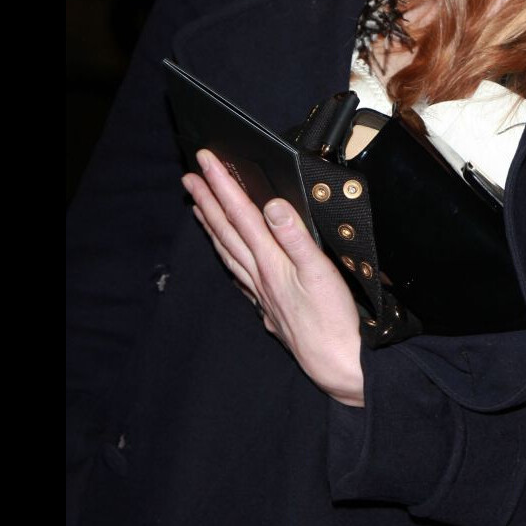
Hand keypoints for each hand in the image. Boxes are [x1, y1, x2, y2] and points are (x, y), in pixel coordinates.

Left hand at [183, 151, 365, 406]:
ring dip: (211, 227)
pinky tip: (226, 257)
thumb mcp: (320, 272)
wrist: (336, 364)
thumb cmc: (333, 320)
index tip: (205, 161)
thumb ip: (294, 236)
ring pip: (228, 253)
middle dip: (208, 200)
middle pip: (226, 231)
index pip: (241, 214)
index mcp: (270, 261)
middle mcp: (259, 275)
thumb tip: (271, 205)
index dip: (222, 185)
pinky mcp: (268, 307)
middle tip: (189, 177)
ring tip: (198, 209)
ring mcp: (261, 293)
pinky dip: (227, 258)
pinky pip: (238, 274)